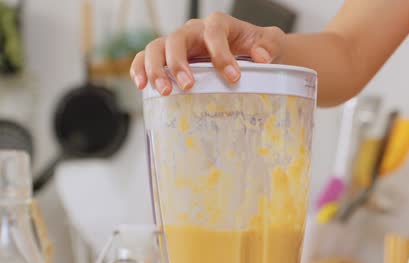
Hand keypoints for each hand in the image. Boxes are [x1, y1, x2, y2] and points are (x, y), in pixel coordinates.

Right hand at [129, 12, 285, 94]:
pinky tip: (142, 86)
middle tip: (188, 86)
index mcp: (218, 24)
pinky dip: (140, 69)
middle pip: (177, 39)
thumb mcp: (269, 42)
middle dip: (179, 63)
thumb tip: (262, 56)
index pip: (214, 33)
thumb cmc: (255, 47)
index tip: (233, 77)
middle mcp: (193, 31)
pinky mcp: (166, 57)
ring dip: (156, 69)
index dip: (221, 54)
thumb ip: (268, 45)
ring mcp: (177, 43)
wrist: (248, 51)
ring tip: (164, 91)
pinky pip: (145, 58)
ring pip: (156, 47)